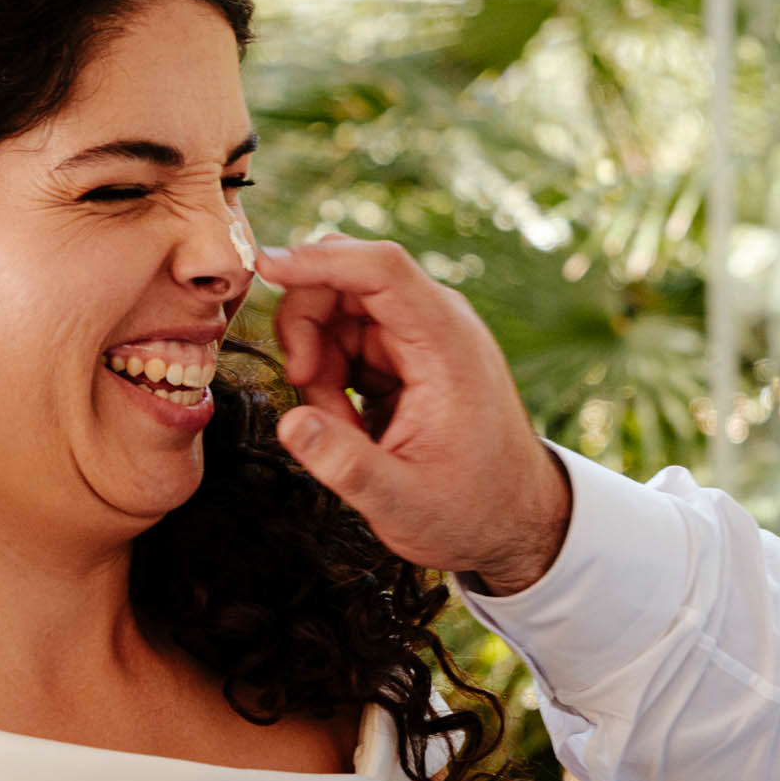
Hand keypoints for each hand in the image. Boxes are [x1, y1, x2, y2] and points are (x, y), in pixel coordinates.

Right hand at [262, 234, 569, 592]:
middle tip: (303, 383)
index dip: (321, 260)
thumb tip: (290, 423)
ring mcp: (420, 337)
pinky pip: (346, 341)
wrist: (513, 520)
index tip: (267, 268)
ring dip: (318, 363)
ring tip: (342, 427)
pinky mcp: (405, 354)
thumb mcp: (402, 503)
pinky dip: (330, 378)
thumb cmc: (471, 510)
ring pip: (338, 312)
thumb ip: (345, 464)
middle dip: (307, 324)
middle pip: (348, 279)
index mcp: (447, 345)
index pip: (382, 270)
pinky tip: (350, 425)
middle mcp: (437, 324)